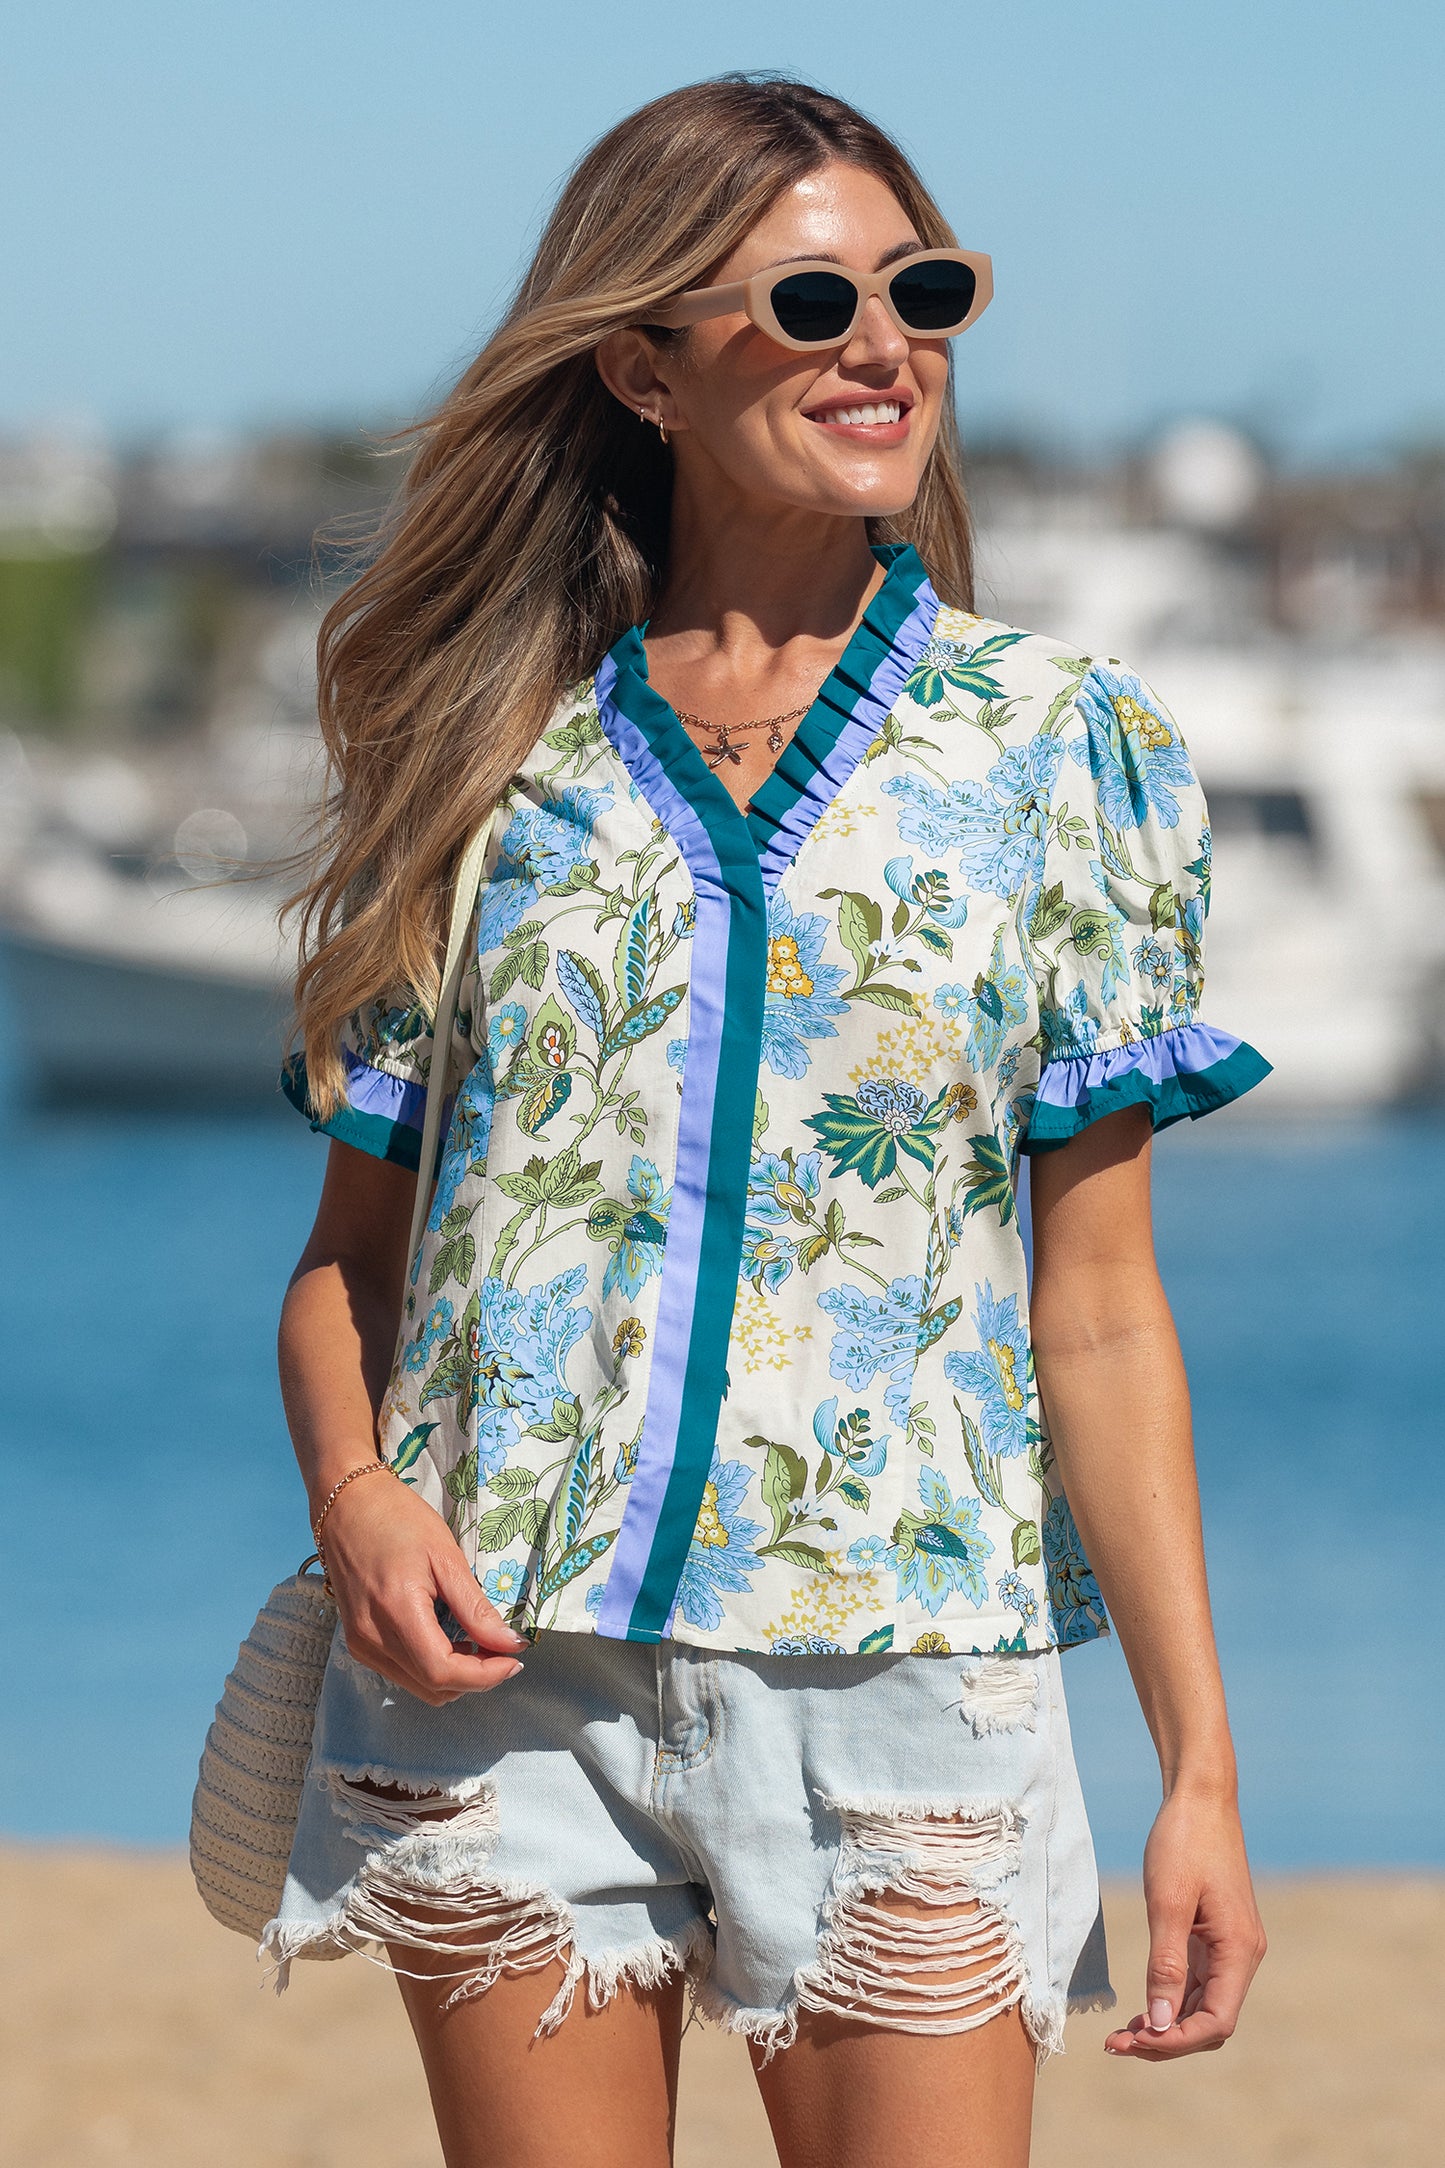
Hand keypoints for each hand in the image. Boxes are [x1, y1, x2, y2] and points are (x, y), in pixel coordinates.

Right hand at [318, 1470, 529, 1705]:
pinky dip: (430, 1666)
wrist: (347, 1504)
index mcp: (396, 1612)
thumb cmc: (398, 1519)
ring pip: (418, 1686)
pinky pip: (401, 1672)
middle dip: (475, 1677)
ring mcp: (360, 1644)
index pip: (442, 1672)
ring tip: (476, 1642)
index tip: (514, 1660)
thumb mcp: (445, 1556)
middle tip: (501, 1648)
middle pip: (432, 1688)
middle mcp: (371, 1639)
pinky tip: (447, 1638)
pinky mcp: (357, 1642)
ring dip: (454, 1675)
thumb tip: (510, 1643)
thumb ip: (475, 1607)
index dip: (484, 1675)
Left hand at [1105, 1782, 1266, 2058]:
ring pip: (1201, 2005)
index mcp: (1239, 1950)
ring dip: (1166, 2024)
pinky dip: (1169, 1999)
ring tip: (1121, 2034)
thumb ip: (1165, 1964)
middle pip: (1209, 2022)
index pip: (1216, 2022)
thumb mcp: (1167, 1902)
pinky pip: (1196, 1982)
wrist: (1199, 1795)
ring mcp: (1229, 1946)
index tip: (1133, 2042)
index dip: (1176, 2042)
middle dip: (1166, 2040)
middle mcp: (1241, 1955)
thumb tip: (1161, 2025)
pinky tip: (1141, 2008)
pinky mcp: (1214, 1935)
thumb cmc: (1183, 1840)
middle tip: (1115, 2044)